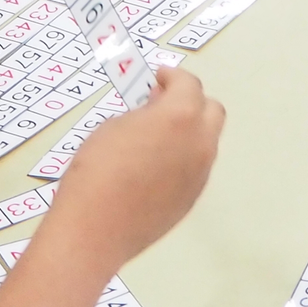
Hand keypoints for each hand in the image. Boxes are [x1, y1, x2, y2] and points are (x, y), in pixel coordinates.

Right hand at [42, 67, 224, 266]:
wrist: (95, 229)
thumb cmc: (97, 170)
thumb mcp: (114, 127)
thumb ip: (143, 114)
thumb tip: (156, 111)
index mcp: (181, 116)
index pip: (188, 84)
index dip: (172, 77)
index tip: (159, 78)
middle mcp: (200, 142)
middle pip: (211, 110)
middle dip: (190, 101)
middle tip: (162, 104)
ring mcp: (201, 172)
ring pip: (206, 141)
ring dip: (189, 131)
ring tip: (156, 137)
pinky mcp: (193, 198)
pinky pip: (195, 167)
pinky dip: (183, 157)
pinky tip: (155, 167)